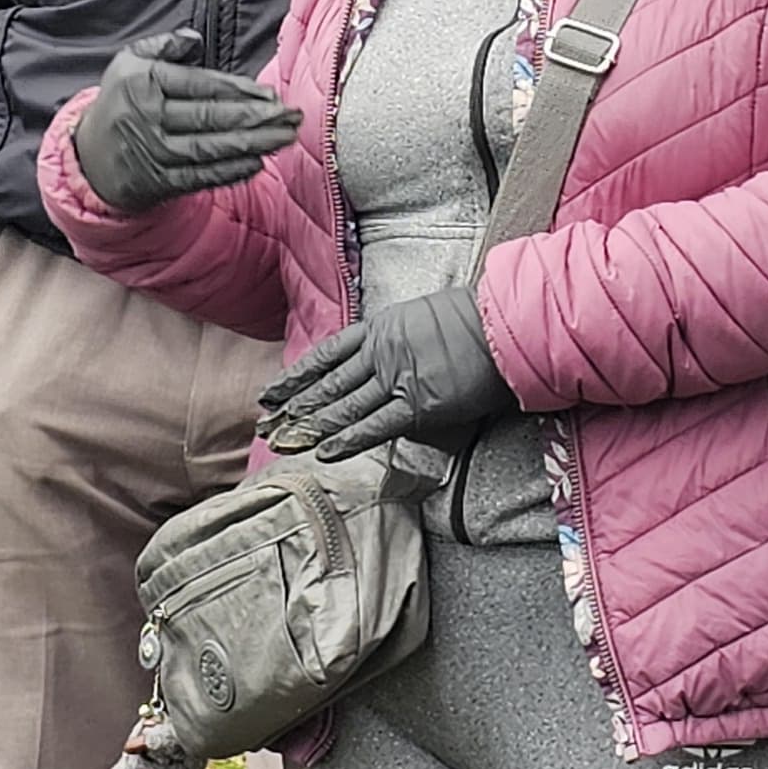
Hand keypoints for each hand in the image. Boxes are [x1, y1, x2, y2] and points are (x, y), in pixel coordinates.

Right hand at [73, 28, 300, 210]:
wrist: (89, 158)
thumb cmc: (121, 102)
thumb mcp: (129, 62)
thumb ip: (163, 45)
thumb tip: (194, 38)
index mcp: (143, 82)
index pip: (200, 85)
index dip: (239, 90)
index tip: (270, 95)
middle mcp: (147, 118)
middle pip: (209, 117)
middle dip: (256, 118)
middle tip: (291, 116)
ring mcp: (153, 153)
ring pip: (210, 149)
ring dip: (252, 144)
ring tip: (285, 137)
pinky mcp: (159, 182)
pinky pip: (200, 177)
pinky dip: (230, 172)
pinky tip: (257, 162)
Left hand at [259, 283, 514, 459]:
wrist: (503, 324)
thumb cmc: (476, 318)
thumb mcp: (424, 317)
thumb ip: (399, 338)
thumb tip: (388, 356)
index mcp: (381, 328)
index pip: (327, 355)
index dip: (297, 375)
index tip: (272, 390)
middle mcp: (381, 353)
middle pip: (327, 384)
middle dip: (293, 406)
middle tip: (264, 424)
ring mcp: (397, 379)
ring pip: (343, 406)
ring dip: (310, 425)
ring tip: (282, 441)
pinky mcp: (418, 405)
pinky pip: (375, 426)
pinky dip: (347, 440)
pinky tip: (323, 452)